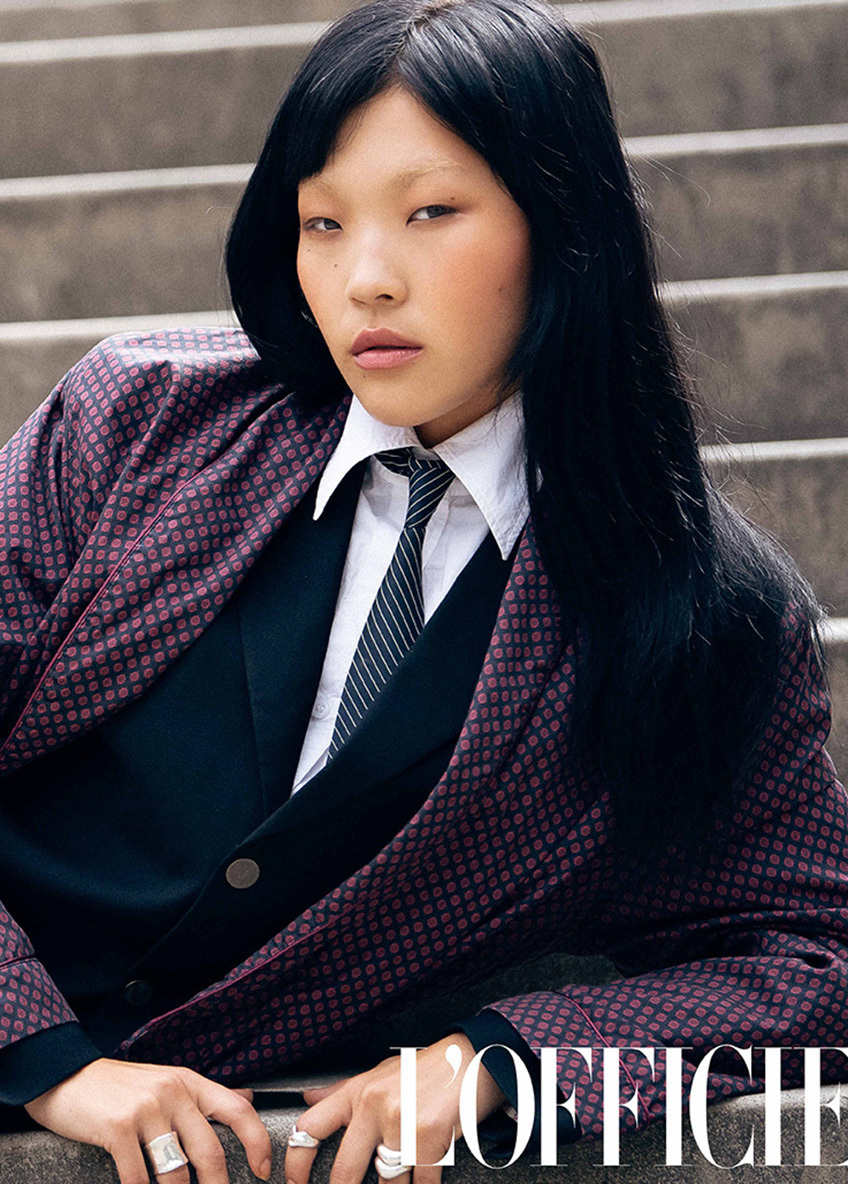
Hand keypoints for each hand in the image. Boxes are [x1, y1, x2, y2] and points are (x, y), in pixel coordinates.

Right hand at [24, 1056, 272, 1183]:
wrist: (67, 1076)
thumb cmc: (120, 1087)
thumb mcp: (169, 1081)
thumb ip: (205, 1095)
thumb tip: (247, 1100)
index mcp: (190, 1082)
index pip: (238, 1110)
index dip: (257, 1141)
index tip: (262, 1170)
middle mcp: (173, 1093)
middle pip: (210, 1151)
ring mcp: (146, 1110)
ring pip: (176, 1172)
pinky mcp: (117, 1128)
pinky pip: (139, 1177)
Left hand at [284, 1034, 507, 1183]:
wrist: (474, 1057)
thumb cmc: (426, 1070)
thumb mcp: (379, 1073)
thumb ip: (343, 1090)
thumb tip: (307, 1098)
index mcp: (357, 1091)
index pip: (310, 1127)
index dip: (295, 1164)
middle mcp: (373, 1105)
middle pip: (344, 1171)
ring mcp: (400, 1121)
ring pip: (386, 1183)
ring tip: (408, 1172)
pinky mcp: (428, 1137)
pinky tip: (428, 1177)